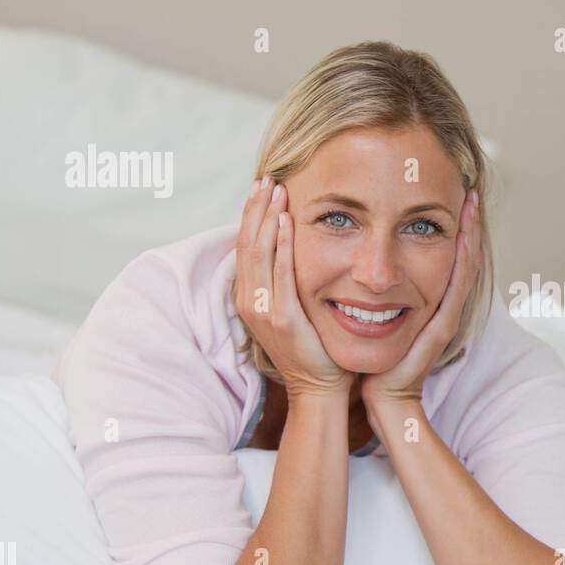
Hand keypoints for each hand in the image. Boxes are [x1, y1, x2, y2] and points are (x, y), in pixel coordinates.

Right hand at [235, 176, 352, 399]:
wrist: (319, 387)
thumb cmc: (312, 347)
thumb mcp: (292, 308)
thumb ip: (286, 280)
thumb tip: (291, 247)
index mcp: (249, 296)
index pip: (245, 246)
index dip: (251, 214)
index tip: (262, 186)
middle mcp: (249, 301)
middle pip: (246, 242)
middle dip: (256, 207)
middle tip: (267, 177)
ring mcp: (262, 310)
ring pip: (258, 252)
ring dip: (267, 217)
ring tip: (276, 189)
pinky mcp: (282, 318)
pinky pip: (280, 273)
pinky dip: (283, 245)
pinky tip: (288, 221)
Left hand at [361, 188, 481, 423]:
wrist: (381, 394)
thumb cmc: (371, 358)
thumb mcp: (370, 313)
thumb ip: (369, 289)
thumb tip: (353, 262)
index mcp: (425, 299)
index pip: (443, 255)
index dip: (449, 227)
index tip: (448, 196)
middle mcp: (440, 303)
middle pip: (460, 255)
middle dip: (465, 222)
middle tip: (468, 188)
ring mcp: (445, 313)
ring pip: (464, 264)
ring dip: (469, 232)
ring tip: (470, 202)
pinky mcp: (443, 324)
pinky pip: (457, 285)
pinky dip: (463, 258)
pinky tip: (462, 235)